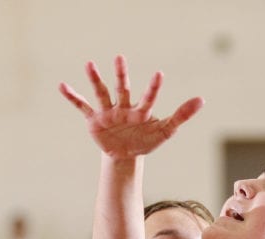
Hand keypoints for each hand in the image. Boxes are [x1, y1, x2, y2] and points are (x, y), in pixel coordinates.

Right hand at [59, 54, 202, 158]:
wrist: (125, 154)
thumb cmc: (147, 139)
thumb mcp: (165, 131)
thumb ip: (181, 115)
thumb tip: (201, 99)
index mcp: (141, 110)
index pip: (148, 97)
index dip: (153, 87)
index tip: (159, 74)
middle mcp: (123, 107)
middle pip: (123, 89)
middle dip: (121, 75)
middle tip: (120, 58)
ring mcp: (108, 112)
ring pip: (102, 93)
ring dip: (95, 80)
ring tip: (89, 64)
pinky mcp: (94, 120)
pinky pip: (82, 106)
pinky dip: (72, 97)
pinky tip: (62, 86)